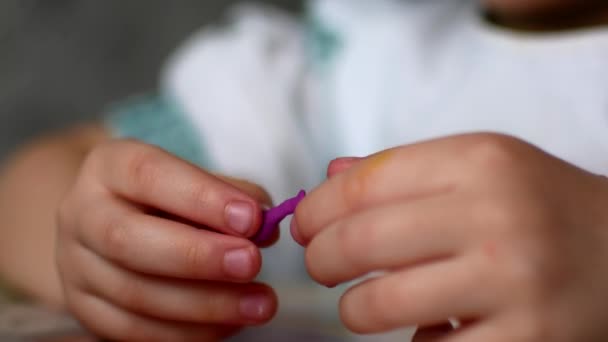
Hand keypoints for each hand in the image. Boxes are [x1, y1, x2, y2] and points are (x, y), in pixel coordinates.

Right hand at [57, 139, 277, 340]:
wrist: (107, 223)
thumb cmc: (163, 196)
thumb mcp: (191, 179)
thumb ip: (229, 195)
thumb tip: (265, 226)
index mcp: (108, 167)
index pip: (148, 175)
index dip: (201, 198)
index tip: (251, 218)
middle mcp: (83, 214)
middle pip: (128, 239)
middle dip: (197, 256)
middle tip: (252, 263)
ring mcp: (75, 266)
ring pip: (134, 294)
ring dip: (204, 304)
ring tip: (258, 303)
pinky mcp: (84, 308)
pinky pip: (133, 331)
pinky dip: (188, 332)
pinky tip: (230, 323)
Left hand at [292, 133, 607, 340]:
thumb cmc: (538, 205)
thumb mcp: (482, 165)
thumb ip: (404, 169)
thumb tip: (329, 177)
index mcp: (478, 161)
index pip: (362, 185)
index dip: (316, 210)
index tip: (305, 226)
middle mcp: (496, 215)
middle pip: (358, 242)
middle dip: (320, 260)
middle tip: (322, 266)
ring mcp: (513, 283)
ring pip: (377, 305)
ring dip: (354, 309)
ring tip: (365, 302)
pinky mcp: (527, 341)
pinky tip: (431, 327)